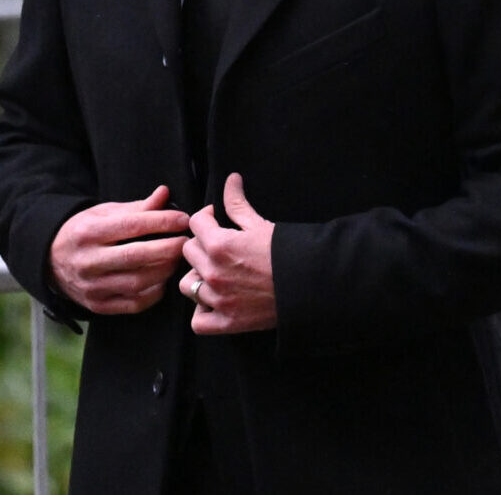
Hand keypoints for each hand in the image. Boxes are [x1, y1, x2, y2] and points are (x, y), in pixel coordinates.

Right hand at [48, 186, 191, 314]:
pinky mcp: (98, 305)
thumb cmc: (82, 232)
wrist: (49, 261)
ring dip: (164, 270)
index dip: (161, 222)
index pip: (131, 225)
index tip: (183, 219)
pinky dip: (154, 293)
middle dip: (168, 248)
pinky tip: (162, 280)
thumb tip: (164, 194)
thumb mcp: (102, 214)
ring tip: (176, 259)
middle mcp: (88, 260)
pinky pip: (135, 303)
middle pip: (136, 255)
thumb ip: (135, 208)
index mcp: (87, 232)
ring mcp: (92, 286)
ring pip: (138, 282)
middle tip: (186, 242)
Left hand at [180, 172, 276, 333]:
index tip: (217, 221)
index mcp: (219, 245)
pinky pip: (198, 321)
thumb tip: (230, 179)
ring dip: (198, 277)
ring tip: (215, 274)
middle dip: (201, 246)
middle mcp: (213, 272)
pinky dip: (203, 312)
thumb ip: (237, 203)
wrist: (312, 286)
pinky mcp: (227, 322)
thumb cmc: (288, 254)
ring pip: (188, 284)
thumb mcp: (260, 225)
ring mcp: (218, 299)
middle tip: (219, 247)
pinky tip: (214, 302)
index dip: (206, 218)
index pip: (195, 223)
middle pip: (188, 252)